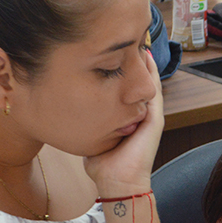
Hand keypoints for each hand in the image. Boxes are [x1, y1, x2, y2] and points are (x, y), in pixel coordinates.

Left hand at [83, 51, 163, 194]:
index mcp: (127, 118)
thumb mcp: (92, 137)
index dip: (120, 71)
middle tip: (126, 39)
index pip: (125, 89)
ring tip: (137, 41)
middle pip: (137, 81)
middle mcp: (140, 114)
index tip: (110, 52)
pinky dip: (150, 73)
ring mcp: (150, 115)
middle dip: (132, 62)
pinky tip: (145, 57)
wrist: (118, 183)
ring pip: (147, 82)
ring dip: (143, 63)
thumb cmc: (103, 166)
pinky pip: (154, 90)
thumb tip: (67, 112)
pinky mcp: (155, 119)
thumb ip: (85, 123)